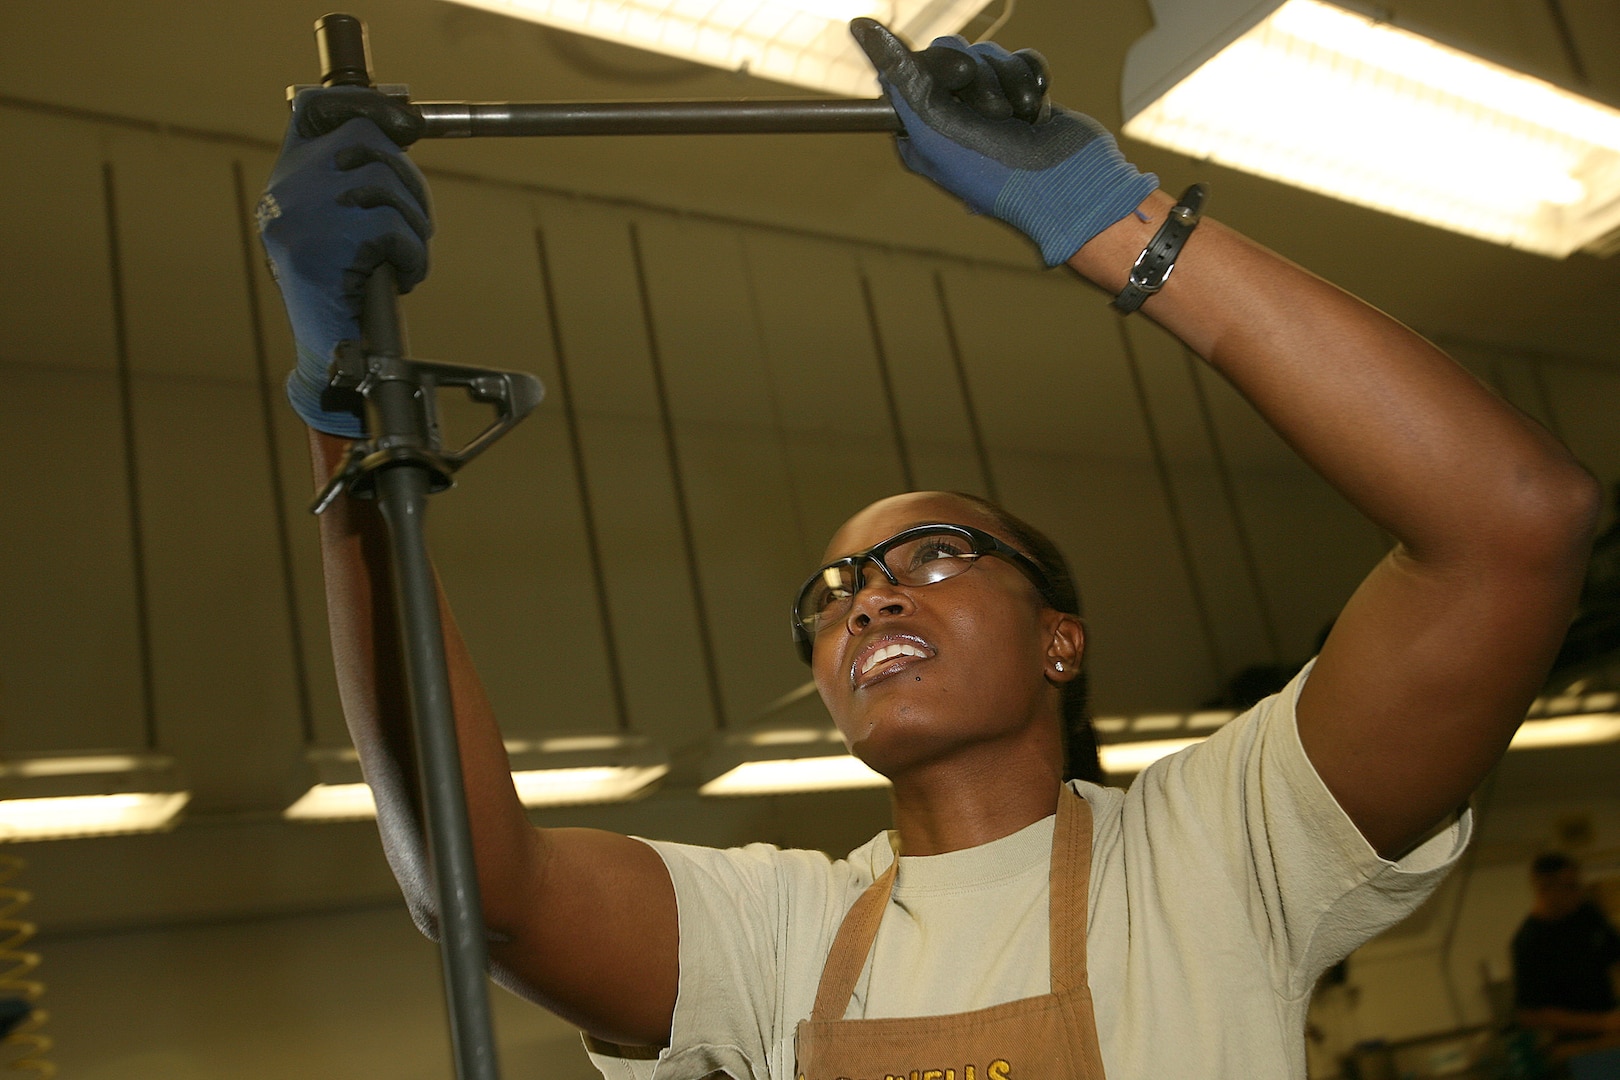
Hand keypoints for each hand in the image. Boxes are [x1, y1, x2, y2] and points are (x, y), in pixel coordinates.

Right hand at [257, 87, 432, 436]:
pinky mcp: (324, 246)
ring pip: (387, 185)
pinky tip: (402, 278)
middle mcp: (286, 190)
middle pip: (368, 141)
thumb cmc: (344, 295)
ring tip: (405, 259)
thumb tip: (398, 131)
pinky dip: (413, 255)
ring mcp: (301, 215)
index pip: (315, 111)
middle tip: (415, 225)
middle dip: (409, 182)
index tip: (402, 120)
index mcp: (287, 180)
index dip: (362, 105)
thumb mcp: (342, 228)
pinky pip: (393, 228)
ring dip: (415, 226)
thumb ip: (356, 183)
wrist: (327, 357)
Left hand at [850, 19, 1156, 265]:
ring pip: (989, 55)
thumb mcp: (934, 124)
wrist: (1067, 187)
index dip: (938, 68)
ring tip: (1021, 120)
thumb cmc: (996, 171)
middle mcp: (949, 117)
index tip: (958, 82)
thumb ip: (899, 75)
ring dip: (1009, 84)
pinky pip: (1022, 60)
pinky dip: (1032, 82)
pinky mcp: (1023, 97)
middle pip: (951, 55)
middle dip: (978, 76)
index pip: (911, 68)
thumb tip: (861, 27)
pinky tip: (1038, 114)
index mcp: (918, 130)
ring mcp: (988, 107)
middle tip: (994, 113)